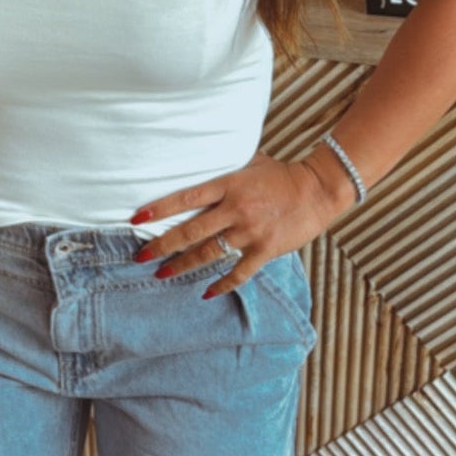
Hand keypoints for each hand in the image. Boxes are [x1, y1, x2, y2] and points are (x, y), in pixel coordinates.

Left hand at [130, 150, 348, 295]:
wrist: (318, 189)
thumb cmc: (281, 175)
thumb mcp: (250, 162)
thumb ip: (225, 169)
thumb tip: (197, 163)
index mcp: (229, 185)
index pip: (186, 198)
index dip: (160, 209)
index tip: (137, 219)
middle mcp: (236, 209)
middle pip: (191, 231)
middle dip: (162, 245)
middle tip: (140, 256)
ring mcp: (250, 232)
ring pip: (208, 253)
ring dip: (182, 266)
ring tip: (162, 274)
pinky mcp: (265, 249)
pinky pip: (238, 272)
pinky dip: (222, 285)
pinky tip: (206, 293)